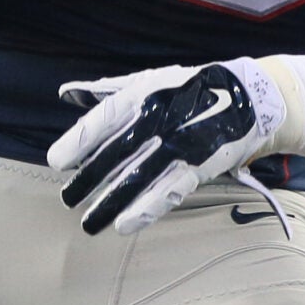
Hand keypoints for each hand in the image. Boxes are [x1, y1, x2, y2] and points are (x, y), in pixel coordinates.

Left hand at [49, 60, 286, 234]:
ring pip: (138, 178)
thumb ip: (106, 90)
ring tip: (89, 223)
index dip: (78, 141)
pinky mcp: (199, 165)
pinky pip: (169, 191)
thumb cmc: (188, 88)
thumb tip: (66, 92)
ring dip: (111, 202)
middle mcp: (159, 118)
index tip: (56, 162)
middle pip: (116, 153)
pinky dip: (146, 209)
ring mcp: (180, 143)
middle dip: (89, 179)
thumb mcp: (149, 80)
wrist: (247, 98)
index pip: (103, 119)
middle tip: (67, 199)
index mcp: (143, 94)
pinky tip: (124, 225)